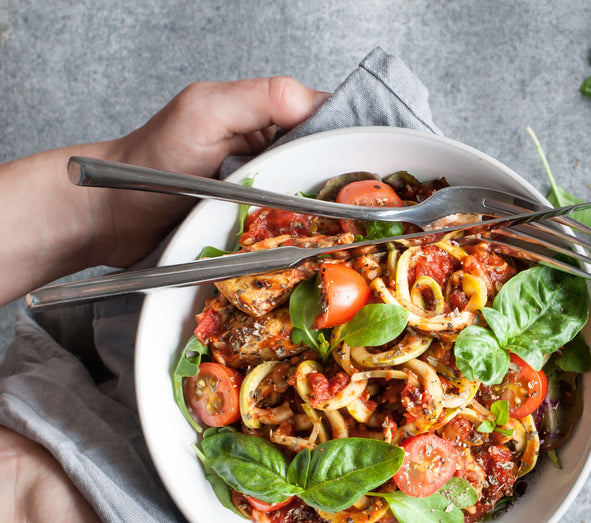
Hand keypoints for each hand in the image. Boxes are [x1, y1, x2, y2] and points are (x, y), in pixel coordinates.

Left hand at [0, 76, 327, 303]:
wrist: (110, 218)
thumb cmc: (147, 164)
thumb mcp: (204, 113)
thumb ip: (259, 98)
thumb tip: (316, 101)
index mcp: (265, 115)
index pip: (329, 120)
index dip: (352, 140)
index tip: (370, 164)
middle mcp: (272, 151)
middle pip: (331, 165)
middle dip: (345, 185)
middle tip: (358, 208)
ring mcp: (267, 193)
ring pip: (318, 203)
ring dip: (328, 218)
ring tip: (341, 233)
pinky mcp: (259, 230)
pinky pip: (295, 233)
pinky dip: (305, 240)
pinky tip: (311, 247)